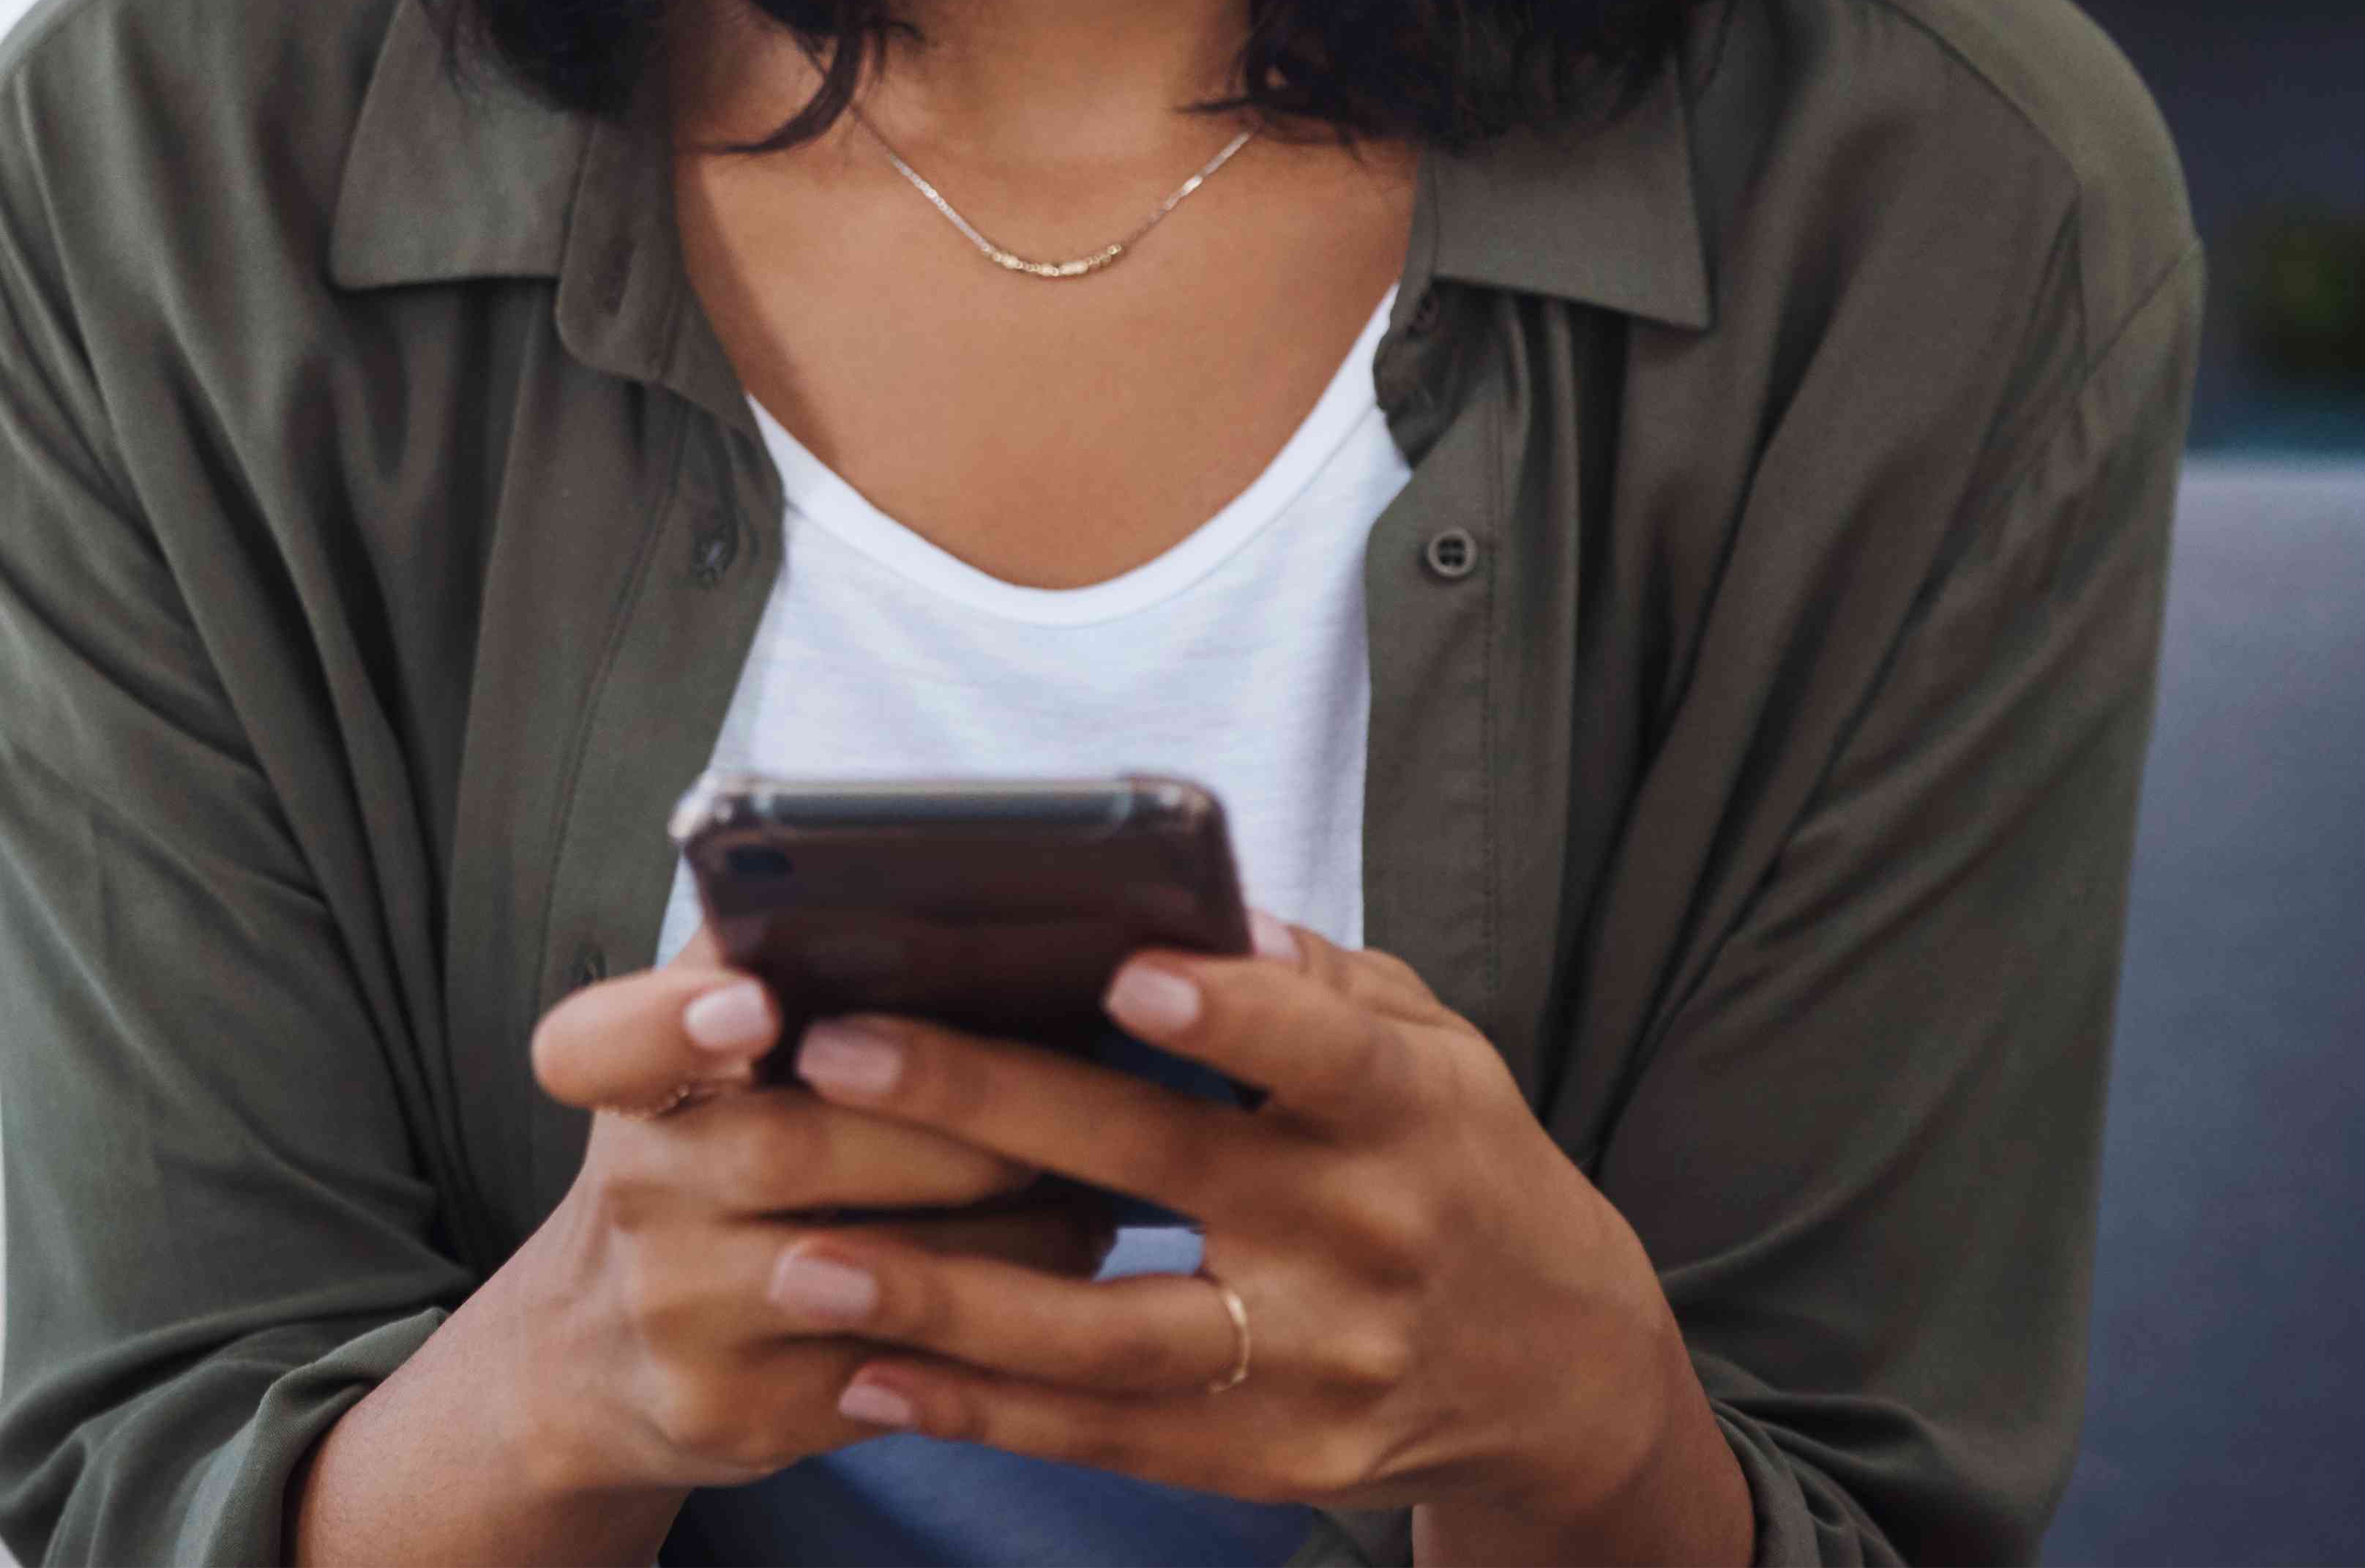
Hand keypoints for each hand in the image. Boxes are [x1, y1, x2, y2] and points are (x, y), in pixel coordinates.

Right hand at [504, 948, 1120, 1492]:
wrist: (598, 1356)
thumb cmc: (706, 1167)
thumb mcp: (707, 1070)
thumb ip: (784, 973)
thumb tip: (953, 884)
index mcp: (632, 1083)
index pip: (599, 1043)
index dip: (672, 1022)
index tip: (755, 1007)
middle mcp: (634, 1192)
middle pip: (791, 1150)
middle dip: (944, 1135)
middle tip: (1056, 1122)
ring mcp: (674, 1313)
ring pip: (864, 1275)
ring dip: (1001, 1241)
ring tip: (1090, 1204)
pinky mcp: (733, 1412)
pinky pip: (892, 1377)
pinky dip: (991, 1340)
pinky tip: (1052, 1306)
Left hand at [765, 921, 1748, 1564]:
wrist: (1562, 1370)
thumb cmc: (1456, 1161)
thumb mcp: (1432, 1048)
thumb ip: (1313, 981)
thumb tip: (1197, 904)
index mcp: (1405, 1113)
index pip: (1321, 1054)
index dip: (1232, 1016)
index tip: (1123, 970)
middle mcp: (1362, 1239)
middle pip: (1160, 1172)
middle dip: (986, 1111)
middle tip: (837, 1056)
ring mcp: (1317, 1364)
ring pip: (1109, 1337)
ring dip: (946, 1300)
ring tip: (802, 1260)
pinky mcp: (1275, 1461)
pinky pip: (1109, 1439)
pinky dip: (983, 1414)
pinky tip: (866, 1378)